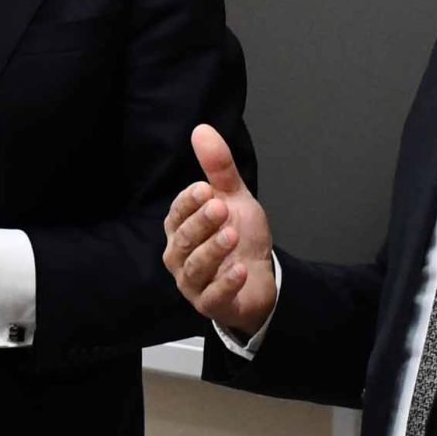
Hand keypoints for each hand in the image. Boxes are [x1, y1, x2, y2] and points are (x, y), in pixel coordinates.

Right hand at [162, 124, 274, 334]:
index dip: (188, 202)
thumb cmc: (239, 237)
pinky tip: (240, 269)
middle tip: (220, 208)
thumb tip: (201, 130)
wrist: (260, 278)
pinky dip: (225, 284)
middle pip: (184, 240)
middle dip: (201, 224)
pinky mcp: (210, 305)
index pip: (177, 213)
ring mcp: (193, 283)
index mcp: (180, 228)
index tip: (205, 189)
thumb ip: (218, 168)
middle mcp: (180, 255)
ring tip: (231, 235)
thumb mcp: (233, 198)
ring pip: (194, 268)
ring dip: (212, 252)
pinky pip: (213, 297)